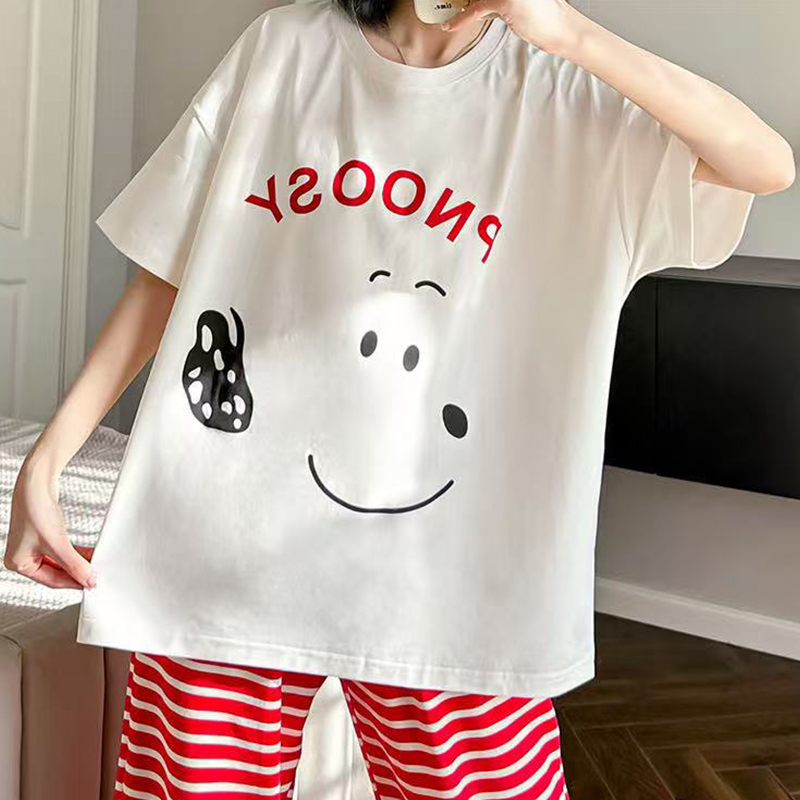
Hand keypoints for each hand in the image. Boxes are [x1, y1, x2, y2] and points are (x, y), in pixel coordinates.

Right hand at [3, 457, 94, 589]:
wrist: (36, 483)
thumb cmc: (36, 510)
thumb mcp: (58, 543)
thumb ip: (75, 564)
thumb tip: (89, 580)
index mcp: (18, 564)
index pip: (51, 581)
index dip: (73, 582)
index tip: (91, 583)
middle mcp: (22, 556)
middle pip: (55, 572)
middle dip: (75, 572)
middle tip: (94, 575)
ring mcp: (32, 546)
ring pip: (59, 562)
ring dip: (76, 562)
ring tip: (94, 565)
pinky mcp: (42, 536)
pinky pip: (60, 550)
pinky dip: (73, 553)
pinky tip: (87, 554)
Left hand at [442, 0, 583, 56]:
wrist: (560, 28)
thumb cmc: (541, 15)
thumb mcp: (516, 0)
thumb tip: (474, 1)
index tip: (456, 2)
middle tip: (449, 3)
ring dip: (459, 4)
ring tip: (448, 9)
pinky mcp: (505, 0)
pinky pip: (477, 9)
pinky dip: (461, 19)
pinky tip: (451, 25)